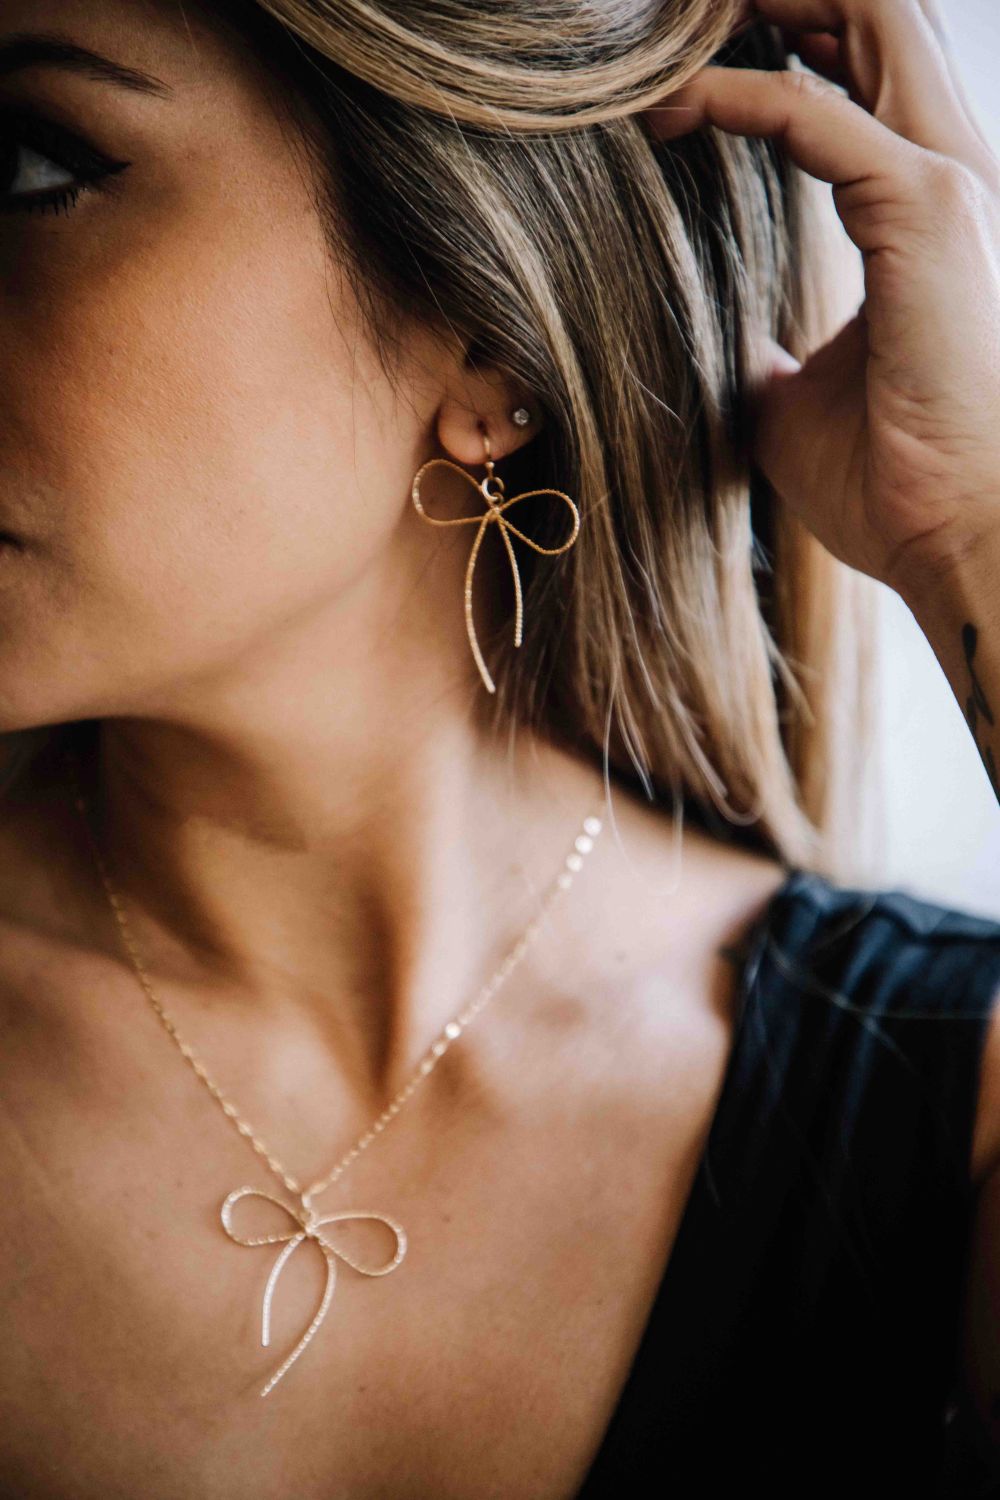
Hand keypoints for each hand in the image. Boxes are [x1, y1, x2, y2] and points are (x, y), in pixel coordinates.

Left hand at [645, 0, 999, 598]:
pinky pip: (810, 112)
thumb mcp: (796, 401)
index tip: (682, 64)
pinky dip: (730, 95)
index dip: (783, 41)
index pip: (864, 75)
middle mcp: (949, 172)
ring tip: (672, 22)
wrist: (954, 535)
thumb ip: (765, 353)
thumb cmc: (893, 480)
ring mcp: (948, 180)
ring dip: (764, 5)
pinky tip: (664, 109)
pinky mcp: (925, 208)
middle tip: (676, 16)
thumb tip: (721, 354)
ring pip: (867, 17)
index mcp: (924, 208)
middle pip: (875, 18)